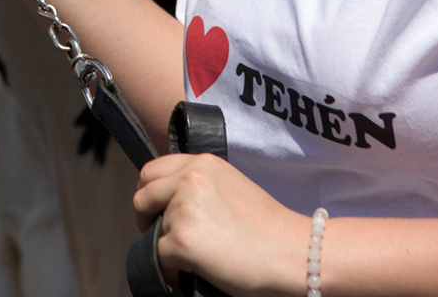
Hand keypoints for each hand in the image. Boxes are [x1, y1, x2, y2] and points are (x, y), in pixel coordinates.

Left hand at [133, 152, 309, 295]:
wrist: (296, 254)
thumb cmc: (269, 228)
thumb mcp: (230, 186)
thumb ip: (199, 184)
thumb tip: (167, 199)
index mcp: (201, 164)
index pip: (151, 171)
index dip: (150, 193)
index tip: (158, 211)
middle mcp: (189, 179)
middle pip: (141, 196)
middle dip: (146, 218)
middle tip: (164, 237)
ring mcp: (183, 208)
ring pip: (152, 230)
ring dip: (166, 245)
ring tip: (195, 256)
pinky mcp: (182, 241)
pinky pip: (159, 258)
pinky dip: (171, 270)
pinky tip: (192, 273)